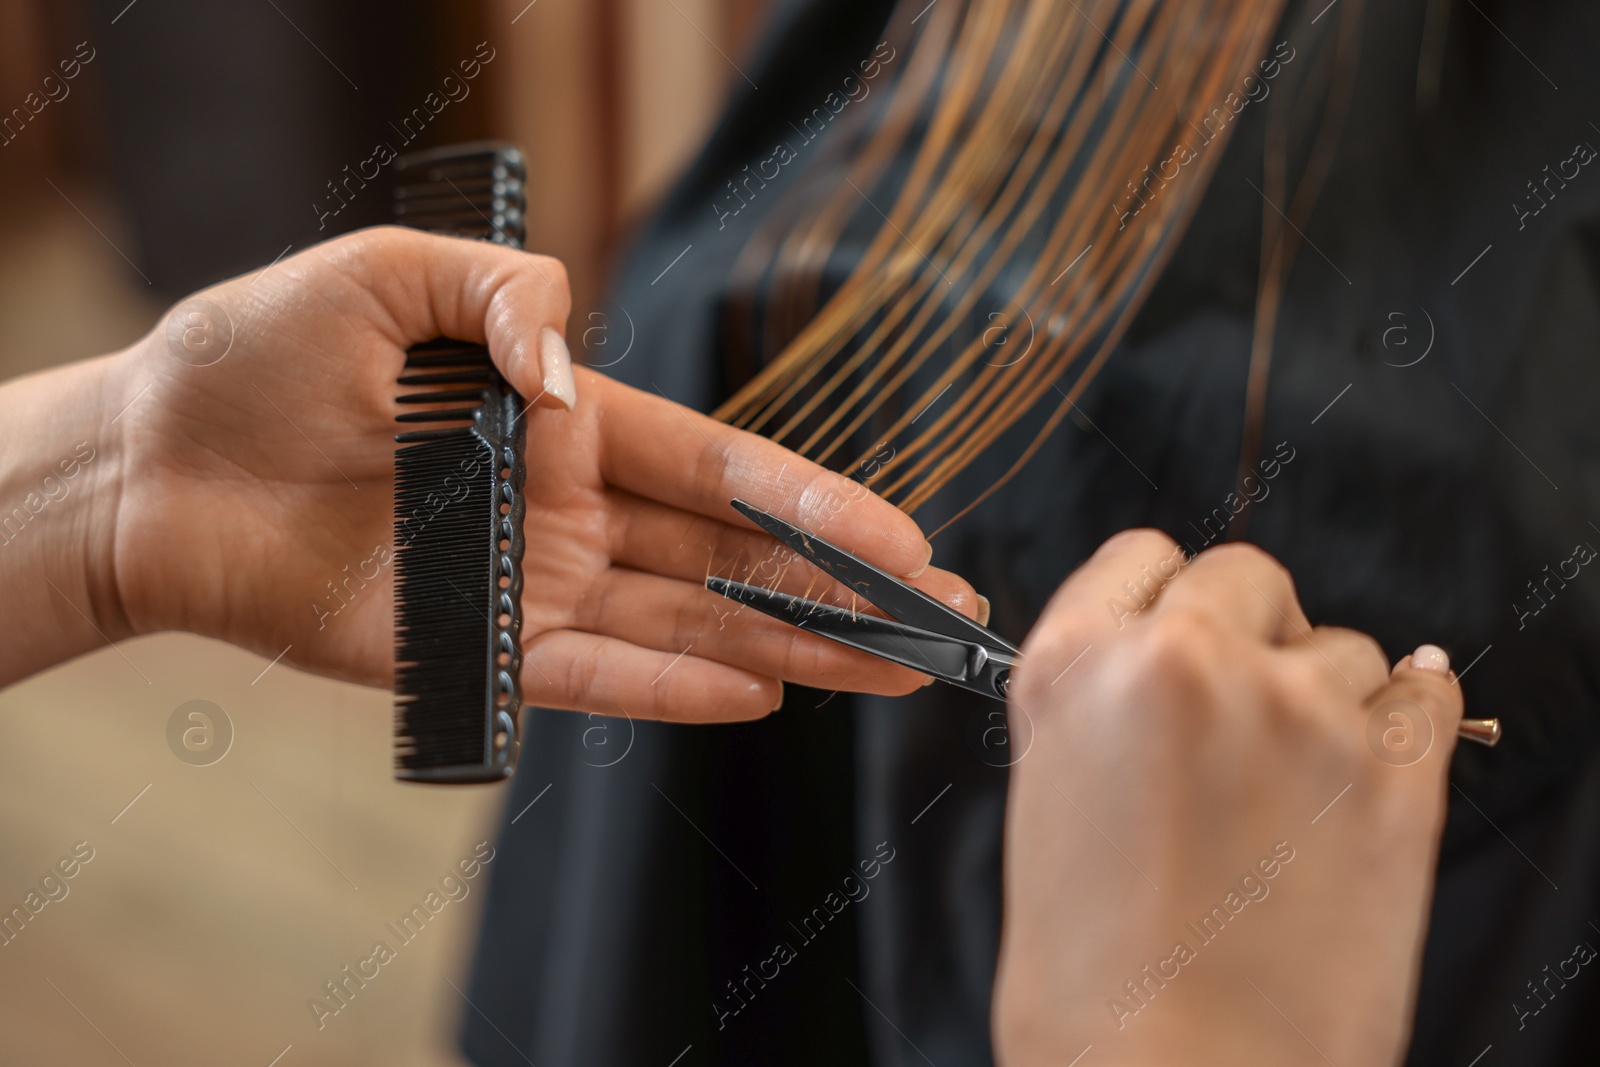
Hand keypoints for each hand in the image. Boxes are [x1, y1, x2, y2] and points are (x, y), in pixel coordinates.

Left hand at [38, 227, 976, 718]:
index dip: (818, 501)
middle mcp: (569, 510)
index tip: (904, 537)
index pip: (721, 466)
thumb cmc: (254, 356)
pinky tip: (759, 695)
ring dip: (788, 649)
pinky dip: (673, 687)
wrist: (147, 466)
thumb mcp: (386, 275)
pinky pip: (592, 678)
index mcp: (566, 420)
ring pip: (686, 623)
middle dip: (839, 587)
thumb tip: (579, 381)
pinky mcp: (475, 654)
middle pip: (731, 556)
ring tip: (886, 672)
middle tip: (937, 620)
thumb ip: (505, 296)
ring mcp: (530, 587)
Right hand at [992, 532, 1461, 1065]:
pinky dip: (1407, 722)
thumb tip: (1156, 674)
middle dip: (1250, 632)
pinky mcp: (1392, 774)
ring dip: (1326, 697)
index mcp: (1074, 669)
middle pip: (1245, 575)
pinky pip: (1426, 694)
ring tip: (1295, 797)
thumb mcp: (1048, 805)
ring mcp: (1296, 711)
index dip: (1164, 595)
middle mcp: (1182, 665)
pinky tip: (1366, 776)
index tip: (1184, 628)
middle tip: (1243, 716)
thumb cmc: (1097, 982)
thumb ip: (1099, 710)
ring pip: (1342, 645)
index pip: (1138, 556)